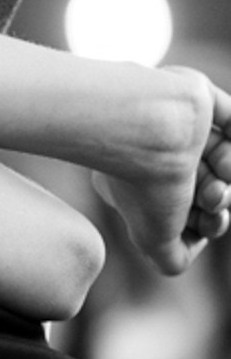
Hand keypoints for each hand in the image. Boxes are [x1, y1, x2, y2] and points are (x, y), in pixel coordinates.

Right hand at [93, 73, 230, 277]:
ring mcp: (179, 127)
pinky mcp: (200, 100)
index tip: (205, 222)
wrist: (147, 129)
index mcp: (137, 179)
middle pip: (205, 184)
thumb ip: (170, 258)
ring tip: (224, 176)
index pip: (179, 207)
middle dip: (219, 200)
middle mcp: (156, 153)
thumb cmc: (144, 184)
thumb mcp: (153, 239)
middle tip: (216, 198)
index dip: (202, 221)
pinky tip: (230, 162)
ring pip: (222, 158)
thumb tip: (189, 250)